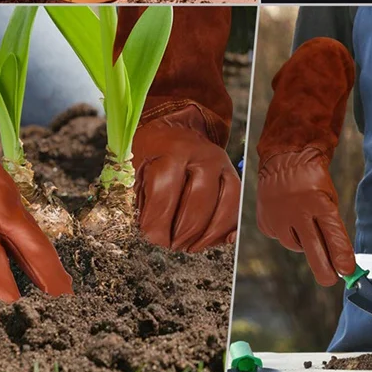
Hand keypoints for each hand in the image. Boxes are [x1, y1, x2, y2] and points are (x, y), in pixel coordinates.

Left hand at [133, 105, 239, 251]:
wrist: (177, 126)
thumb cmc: (152, 149)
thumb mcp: (135, 164)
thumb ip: (135, 195)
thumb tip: (140, 232)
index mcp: (174, 150)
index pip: (165, 194)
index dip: (156, 222)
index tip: (148, 235)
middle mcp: (203, 156)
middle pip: (197, 206)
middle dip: (182, 234)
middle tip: (168, 244)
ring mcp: (222, 165)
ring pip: (224, 209)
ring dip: (205, 237)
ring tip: (188, 246)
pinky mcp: (232, 175)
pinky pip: (237, 207)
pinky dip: (228, 229)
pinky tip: (216, 240)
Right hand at [257, 147, 354, 285]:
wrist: (283, 160)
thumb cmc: (311, 179)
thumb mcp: (328, 196)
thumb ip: (332, 226)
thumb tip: (338, 259)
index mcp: (318, 202)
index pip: (332, 235)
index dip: (341, 256)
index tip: (347, 271)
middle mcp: (296, 211)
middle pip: (313, 250)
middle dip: (324, 269)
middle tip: (330, 278)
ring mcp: (278, 217)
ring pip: (295, 246)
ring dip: (304, 243)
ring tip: (305, 225)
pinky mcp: (265, 222)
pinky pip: (280, 237)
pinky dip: (287, 233)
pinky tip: (289, 218)